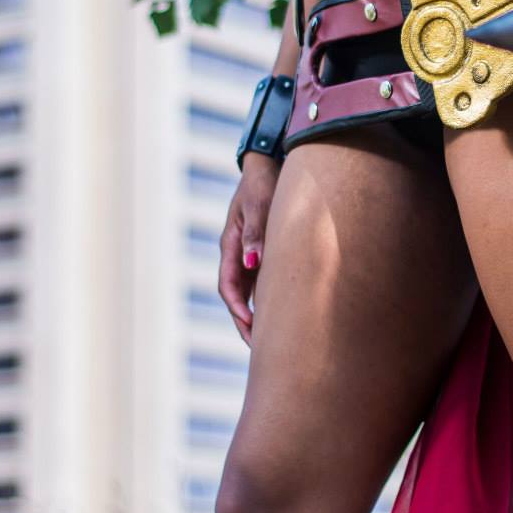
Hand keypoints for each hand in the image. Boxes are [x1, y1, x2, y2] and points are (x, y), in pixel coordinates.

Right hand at [219, 154, 279, 345]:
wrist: (270, 163)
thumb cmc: (264, 182)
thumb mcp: (259, 204)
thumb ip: (256, 233)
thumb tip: (253, 264)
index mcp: (230, 244)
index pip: (229, 284)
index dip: (237, 308)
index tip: (250, 325)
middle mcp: (237, 253)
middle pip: (237, 296)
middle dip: (246, 323)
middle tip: (260, 349)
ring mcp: (249, 254)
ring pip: (249, 293)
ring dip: (257, 316)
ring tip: (272, 342)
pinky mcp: (263, 253)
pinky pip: (263, 283)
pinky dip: (268, 301)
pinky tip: (283, 315)